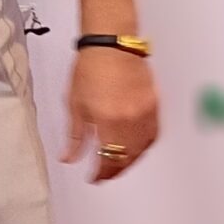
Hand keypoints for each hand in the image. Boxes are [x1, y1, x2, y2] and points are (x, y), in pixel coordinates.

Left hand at [63, 48, 158, 184]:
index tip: (95, 177)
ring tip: (119, 163)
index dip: (101, 173)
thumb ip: (75, 136)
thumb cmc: (91, 69)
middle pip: (127, 158)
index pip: (108, 159)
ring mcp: (145, 113)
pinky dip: (144, 145)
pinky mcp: (154, 105)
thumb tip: (69, 158)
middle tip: (106, 174)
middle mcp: (130, 120)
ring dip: (131, 160)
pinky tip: (136, 147)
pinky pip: (153, 134)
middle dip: (116, 170)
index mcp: (108, 121)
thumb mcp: (75, 104)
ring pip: (142, 149)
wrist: (112, 46)